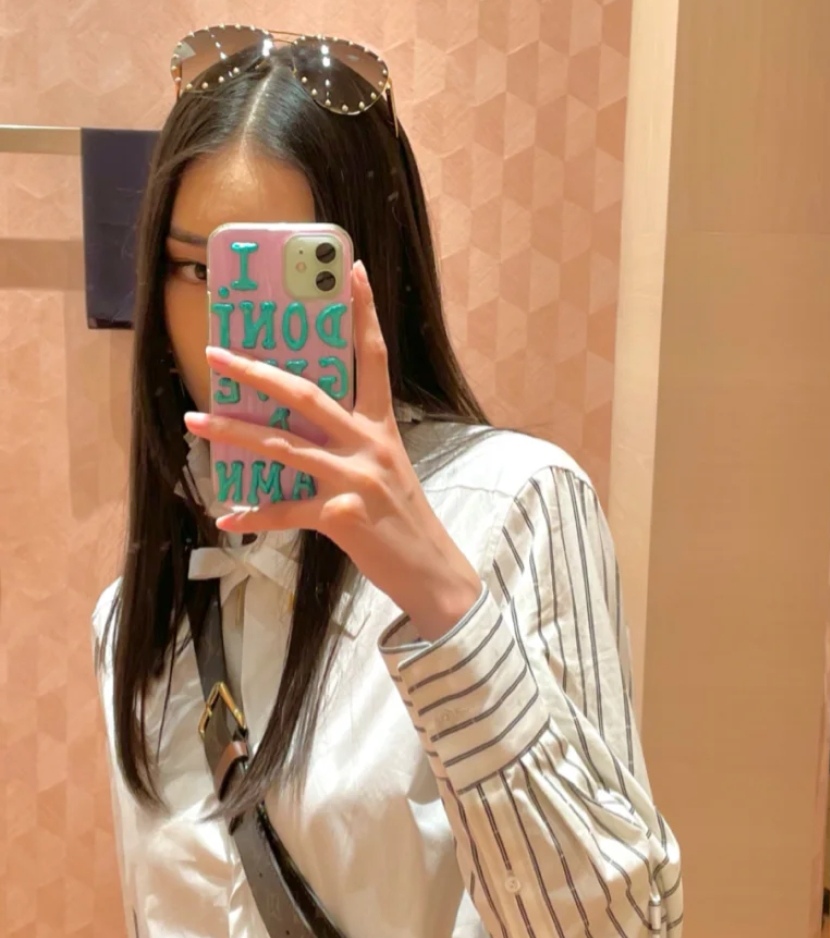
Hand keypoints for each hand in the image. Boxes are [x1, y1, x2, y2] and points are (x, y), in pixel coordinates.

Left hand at [183, 260, 482, 642]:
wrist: (431, 573)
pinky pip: (286, 511)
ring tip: (196, 422)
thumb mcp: (388, 472)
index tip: (353, 270)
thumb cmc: (405, 523)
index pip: (375, 358)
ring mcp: (354, 479)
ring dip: (234, 433)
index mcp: (382, 428)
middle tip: (218, 353)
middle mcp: (369, 445)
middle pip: (307, 394)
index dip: (364, 313)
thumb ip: (353, 446)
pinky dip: (254, 516)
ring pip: (284, 446)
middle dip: (258, 372)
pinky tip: (228, 517)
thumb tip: (300, 432)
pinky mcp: (340, 515)